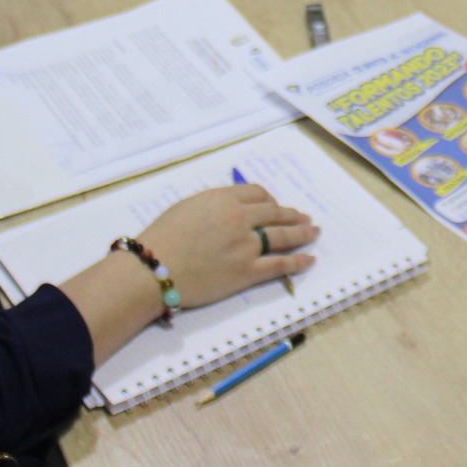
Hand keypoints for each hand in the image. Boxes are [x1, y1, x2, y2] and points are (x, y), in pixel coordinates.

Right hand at [138, 184, 316, 307]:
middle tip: (304, 217)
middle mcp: (240, 218)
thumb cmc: (161, 238)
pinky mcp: (247, 272)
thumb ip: (212, 205)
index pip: (257, 194)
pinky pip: (279, 265)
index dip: (270, 199)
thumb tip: (230, 208)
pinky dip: (298, 262)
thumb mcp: (186, 207)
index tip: (275, 205)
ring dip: (302, 233)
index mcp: (224, 199)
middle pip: (274, 213)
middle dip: (292, 215)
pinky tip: (309, 259)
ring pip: (283, 236)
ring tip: (313, 231)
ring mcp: (247, 245)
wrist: (153, 269)